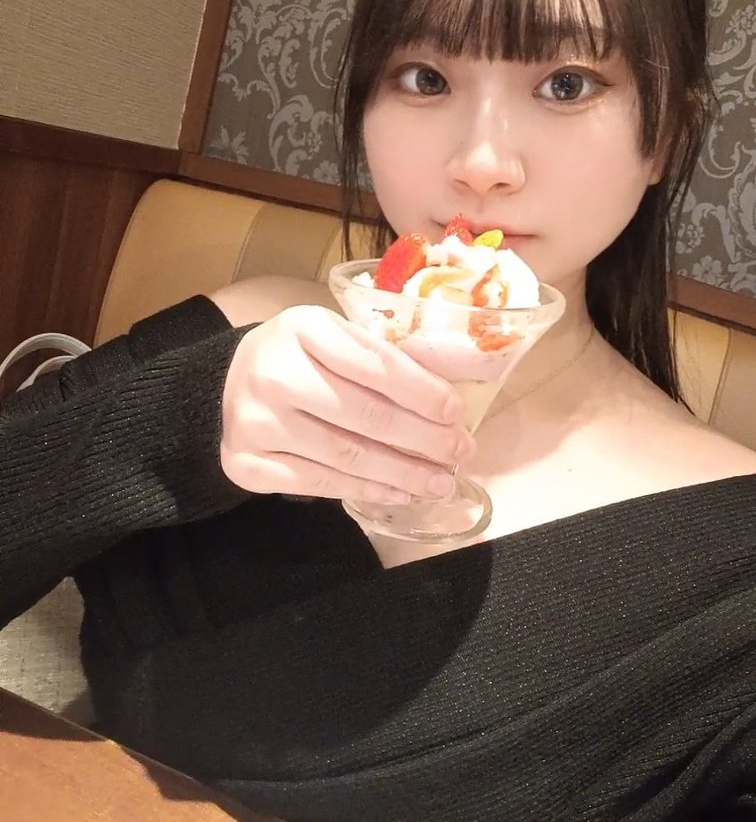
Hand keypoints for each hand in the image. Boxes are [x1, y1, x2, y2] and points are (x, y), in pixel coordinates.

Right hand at [220, 305, 474, 504]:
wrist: (229, 383)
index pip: (375, 365)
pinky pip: (319, 484)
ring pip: (346, 456)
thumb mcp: (338, 337)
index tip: (457, 413)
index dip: (422, 393)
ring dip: (403, 473)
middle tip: (460, 452)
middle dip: (423, 438)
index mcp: (303, 328)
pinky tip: (399, 492)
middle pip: (365, 415)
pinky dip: (366, 491)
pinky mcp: (246, 462)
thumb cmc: (302, 357)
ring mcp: (255, 421)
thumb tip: (456, 389)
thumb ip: (387, 356)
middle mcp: (273, 373)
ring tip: (440, 481)